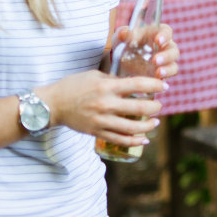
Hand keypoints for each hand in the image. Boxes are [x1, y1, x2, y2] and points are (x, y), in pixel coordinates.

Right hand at [41, 69, 164, 146]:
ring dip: (148, 125)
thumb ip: (114, 78)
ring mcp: (101, 120)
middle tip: (159, 105)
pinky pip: (120, 139)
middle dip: (155, 107)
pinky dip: (134, 141)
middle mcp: (106, 104)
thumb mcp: (95, 75)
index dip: (155, 85)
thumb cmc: (73, 86)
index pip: (138, 84)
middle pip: (139, 107)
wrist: (52, 104)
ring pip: (132, 127)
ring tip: (155, 122)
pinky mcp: (97, 132)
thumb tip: (134, 81)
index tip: (165, 86)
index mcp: (106, 86)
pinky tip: (145, 139)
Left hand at [112, 22, 178, 80]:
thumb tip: (124, 33)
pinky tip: (157, 80)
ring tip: (158, 73)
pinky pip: (168, 77)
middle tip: (155, 60)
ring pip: (173, 65)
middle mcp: (165, 47)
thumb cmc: (125, 44)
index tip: (158, 40)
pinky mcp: (162, 74)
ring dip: (168, 69)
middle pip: (173, 50)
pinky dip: (164, 78)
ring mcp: (165, 62)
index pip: (166, 31)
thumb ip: (123, 34)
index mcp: (157, 34)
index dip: (165, 35)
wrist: (121, 63)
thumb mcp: (121, 38)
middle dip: (166, 55)